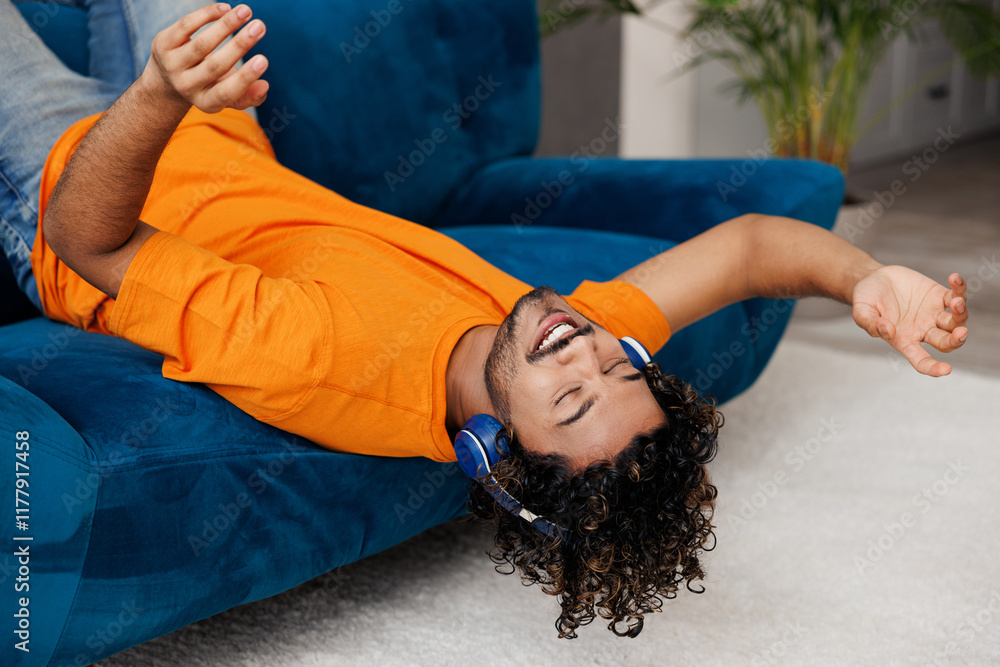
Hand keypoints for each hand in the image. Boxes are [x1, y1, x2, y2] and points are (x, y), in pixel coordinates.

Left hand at [141, 3, 268, 113]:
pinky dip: (207, 15)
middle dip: (240, 45)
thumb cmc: (210, 84)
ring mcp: (172, 66)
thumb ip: (250, 95)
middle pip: (215, 66)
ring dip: (226, 25)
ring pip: (201, 44)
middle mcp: (186, 87)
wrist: (168, 78)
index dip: (245, 78)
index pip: (226, 92)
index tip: (264, 60)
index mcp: (206, 102)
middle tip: (260, 27)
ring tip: (246, 11)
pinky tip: (226, 8)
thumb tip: (264, 86)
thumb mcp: (229, 95)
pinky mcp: (162, 44)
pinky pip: (186, 26)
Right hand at [852, 266, 968, 376]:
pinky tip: (954, 278)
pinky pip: (956, 295)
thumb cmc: (866, 298)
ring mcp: (933, 313)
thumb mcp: (862, 311)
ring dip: (960, 314)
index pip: (921, 360)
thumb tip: (889, 331)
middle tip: (961, 332)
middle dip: (956, 340)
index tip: (945, 370)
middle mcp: (923, 330)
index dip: (933, 368)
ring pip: (956, 321)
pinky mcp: (938, 295)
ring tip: (956, 301)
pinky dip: (960, 289)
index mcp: (904, 340)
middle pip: (946, 342)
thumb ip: (871, 324)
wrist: (874, 278)